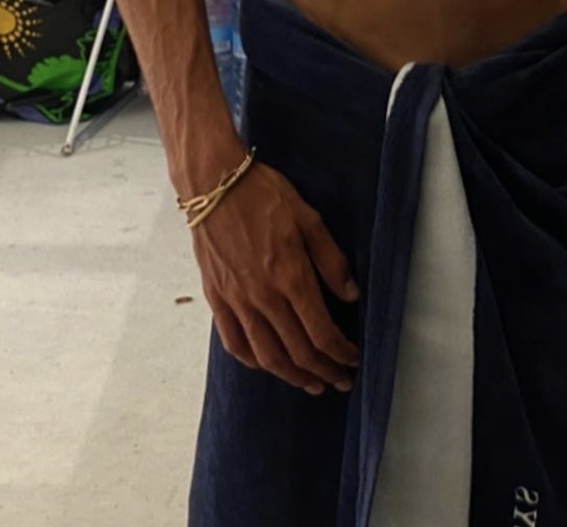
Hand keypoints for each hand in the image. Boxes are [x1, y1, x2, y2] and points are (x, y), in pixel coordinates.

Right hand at [191, 158, 361, 395]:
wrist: (213, 183)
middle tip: (341, 380)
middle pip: (298, 350)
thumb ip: (331, 260)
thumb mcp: (308, 218)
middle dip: (324, 371)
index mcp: (290, 276)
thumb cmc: (263, 194)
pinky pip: (234, 342)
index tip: (353, 360)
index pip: (321, 331)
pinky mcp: (217, 298)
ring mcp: (237, 301)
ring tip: (310, 383)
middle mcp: (264, 296)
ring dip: (292, 376)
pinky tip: (267, 365)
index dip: (340, 353)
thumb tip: (351, 295)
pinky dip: (253, 361)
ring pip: (267, 356)